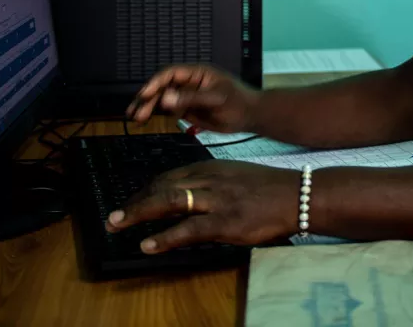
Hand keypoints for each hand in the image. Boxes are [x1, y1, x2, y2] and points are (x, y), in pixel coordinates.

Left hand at [105, 161, 299, 252]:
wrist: (298, 194)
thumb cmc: (270, 188)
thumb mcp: (237, 176)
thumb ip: (212, 184)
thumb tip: (190, 197)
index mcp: (211, 168)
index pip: (169, 177)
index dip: (145, 191)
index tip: (131, 203)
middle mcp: (209, 179)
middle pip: (163, 187)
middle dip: (134, 202)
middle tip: (114, 217)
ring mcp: (217, 199)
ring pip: (169, 201)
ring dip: (138, 213)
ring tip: (117, 225)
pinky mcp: (226, 220)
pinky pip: (189, 228)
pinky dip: (165, 237)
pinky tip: (148, 244)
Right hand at [126, 65, 260, 132]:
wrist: (251, 116)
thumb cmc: (238, 102)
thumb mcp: (216, 99)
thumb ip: (190, 99)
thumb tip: (165, 100)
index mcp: (196, 74)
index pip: (170, 74)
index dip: (155, 83)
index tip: (144, 95)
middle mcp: (188, 83)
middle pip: (163, 88)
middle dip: (148, 99)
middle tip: (135, 113)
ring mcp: (187, 96)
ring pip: (163, 100)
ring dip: (149, 108)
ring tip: (135, 118)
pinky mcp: (187, 109)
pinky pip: (168, 110)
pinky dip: (157, 115)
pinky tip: (145, 120)